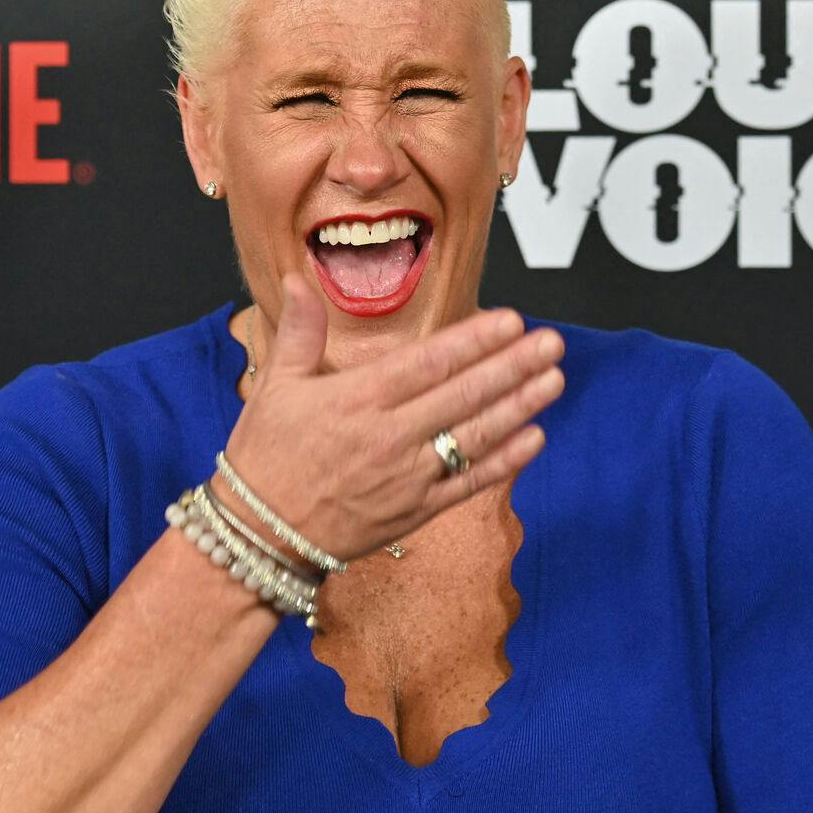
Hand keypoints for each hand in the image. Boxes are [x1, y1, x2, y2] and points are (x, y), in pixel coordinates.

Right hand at [220, 272, 565, 564]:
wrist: (259, 535)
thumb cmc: (265, 455)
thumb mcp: (275, 385)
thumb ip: (299, 330)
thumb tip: (297, 278)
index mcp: (358, 398)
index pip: (430, 361)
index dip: (475, 339)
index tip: (511, 320)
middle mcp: (390, 435)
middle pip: (464, 394)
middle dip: (513, 365)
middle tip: (551, 341)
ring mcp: (407, 476)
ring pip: (475, 435)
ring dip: (520, 406)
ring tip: (554, 379)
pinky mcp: (415, 512)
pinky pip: (468, 483)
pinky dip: (504, 461)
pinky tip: (534, 438)